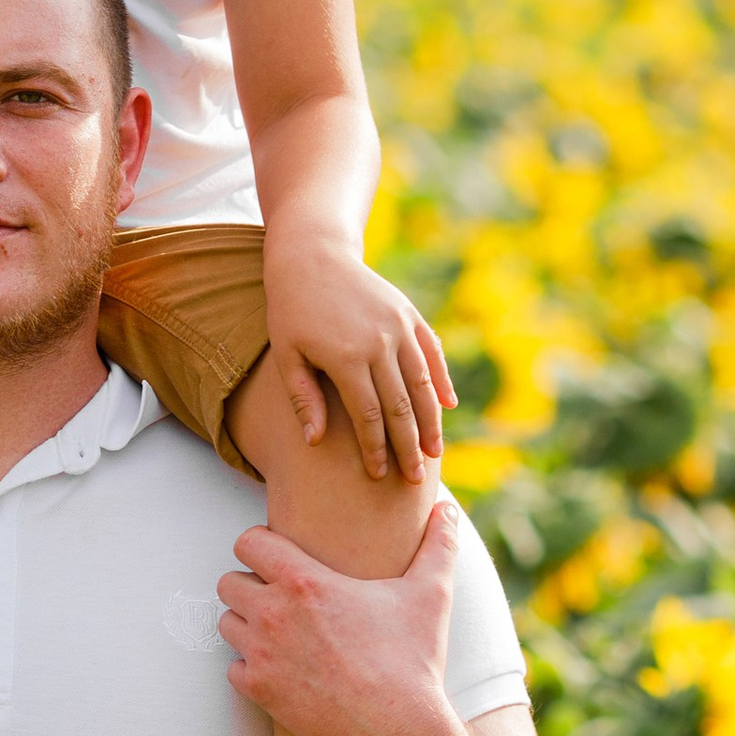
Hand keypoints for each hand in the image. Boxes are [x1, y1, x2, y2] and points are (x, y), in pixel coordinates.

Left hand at [217, 501, 459, 735]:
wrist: (397, 732)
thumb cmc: (413, 661)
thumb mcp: (430, 596)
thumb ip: (438, 546)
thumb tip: (448, 508)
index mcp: (305, 582)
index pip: (247, 542)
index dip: (261, 546)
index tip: (281, 557)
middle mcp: (273, 614)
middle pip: (228, 581)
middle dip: (251, 586)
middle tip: (281, 598)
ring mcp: (261, 654)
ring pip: (227, 622)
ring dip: (247, 625)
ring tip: (282, 633)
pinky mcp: (258, 690)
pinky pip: (232, 667)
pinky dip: (251, 667)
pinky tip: (282, 668)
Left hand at [265, 238, 455, 480]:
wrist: (312, 256)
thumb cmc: (291, 310)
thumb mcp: (286, 355)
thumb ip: (302, 398)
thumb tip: (315, 442)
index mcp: (346, 357)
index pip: (368, 416)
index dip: (375, 449)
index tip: (379, 476)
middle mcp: (379, 343)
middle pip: (401, 406)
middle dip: (409, 447)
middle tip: (416, 479)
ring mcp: (399, 327)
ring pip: (422, 383)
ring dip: (431, 421)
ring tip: (435, 452)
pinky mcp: (409, 315)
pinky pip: (431, 353)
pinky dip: (441, 380)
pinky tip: (448, 406)